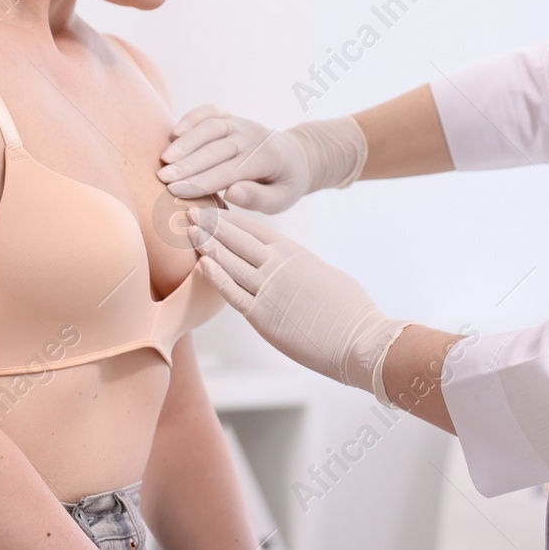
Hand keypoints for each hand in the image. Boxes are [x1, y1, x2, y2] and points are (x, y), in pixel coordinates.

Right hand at [158, 106, 311, 212]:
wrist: (296, 157)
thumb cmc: (284, 185)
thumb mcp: (281, 199)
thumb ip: (258, 198)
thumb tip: (232, 192)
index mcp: (267, 158)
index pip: (229, 170)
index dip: (201, 181)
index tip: (175, 191)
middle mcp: (253, 136)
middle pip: (216, 148)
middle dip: (187, 163)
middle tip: (161, 176)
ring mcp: (241, 123)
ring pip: (211, 126)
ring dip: (186, 141)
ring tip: (164, 158)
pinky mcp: (231, 117)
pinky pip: (210, 111)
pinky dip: (192, 117)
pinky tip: (173, 132)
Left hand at [185, 208, 407, 400]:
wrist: (360, 340)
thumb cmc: (351, 311)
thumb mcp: (325, 276)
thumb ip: (301, 267)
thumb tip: (289, 266)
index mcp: (295, 254)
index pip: (255, 230)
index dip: (231, 219)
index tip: (213, 209)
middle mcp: (279, 266)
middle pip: (237, 240)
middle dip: (211, 225)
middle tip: (189, 210)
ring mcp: (270, 291)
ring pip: (230, 262)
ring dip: (206, 245)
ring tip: (188, 231)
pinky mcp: (264, 318)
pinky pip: (233, 294)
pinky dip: (215, 277)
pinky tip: (201, 264)